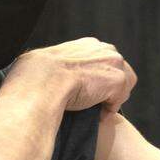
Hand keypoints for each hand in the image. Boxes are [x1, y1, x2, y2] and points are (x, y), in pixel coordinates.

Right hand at [13, 37, 136, 111]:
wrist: (42, 82)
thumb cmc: (36, 77)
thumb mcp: (47, 64)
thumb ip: (61, 66)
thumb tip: (50, 74)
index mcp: (88, 44)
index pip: (104, 60)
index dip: (99, 78)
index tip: (89, 91)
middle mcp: (104, 49)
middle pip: (120, 71)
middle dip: (111, 87)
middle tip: (97, 103)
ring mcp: (113, 63)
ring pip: (124, 85)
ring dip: (112, 98)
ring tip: (97, 110)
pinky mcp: (118, 80)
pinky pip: (119, 100)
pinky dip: (109, 110)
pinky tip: (97, 115)